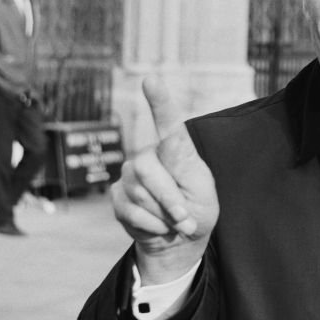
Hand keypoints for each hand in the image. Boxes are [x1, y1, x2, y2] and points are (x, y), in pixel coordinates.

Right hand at [111, 75, 218, 283]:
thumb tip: (163, 149)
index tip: (151, 79)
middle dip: (170, 198)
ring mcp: (130, 174)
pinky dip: (150, 224)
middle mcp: (150, 156)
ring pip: (140, 193)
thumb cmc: (196, 210)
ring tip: (175, 220)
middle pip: (149, 170)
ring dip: (163, 215)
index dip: (159, 101)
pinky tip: (158, 225)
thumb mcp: (201, 193)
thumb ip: (181, 174)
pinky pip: (130, 210)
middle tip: (185, 217)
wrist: (179, 239)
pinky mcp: (117, 196)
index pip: (168, 123)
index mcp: (176, 150)